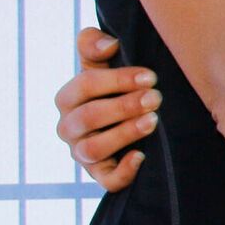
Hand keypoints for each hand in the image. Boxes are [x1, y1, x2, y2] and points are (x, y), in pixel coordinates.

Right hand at [54, 27, 156, 191]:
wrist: (129, 118)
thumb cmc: (116, 86)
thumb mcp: (103, 63)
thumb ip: (95, 45)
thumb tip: (108, 44)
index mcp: (68, 97)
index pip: (85, 85)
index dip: (118, 80)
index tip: (150, 76)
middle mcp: (69, 126)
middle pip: (89, 117)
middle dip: (124, 106)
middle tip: (156, 98)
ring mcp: (82, 152)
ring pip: (93, 148)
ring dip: (124, 134)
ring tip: (152, 121)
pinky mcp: (100, 174)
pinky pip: (107, 180)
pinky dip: (123, 172)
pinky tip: (142, 156)